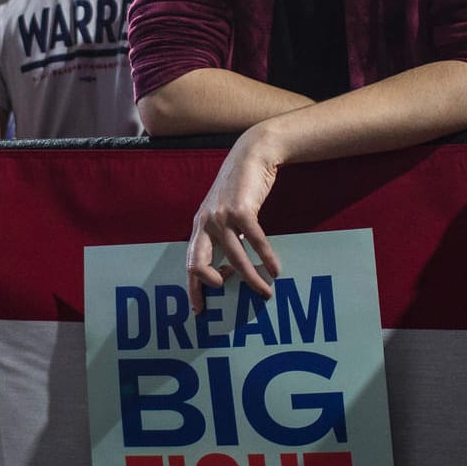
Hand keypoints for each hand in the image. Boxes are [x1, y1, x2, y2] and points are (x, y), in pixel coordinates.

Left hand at [186, 123, 286, 312]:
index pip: (190, 263)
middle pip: (198, 263)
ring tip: (266, 291)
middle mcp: (205, 223)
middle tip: (227, 300)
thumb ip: (222, 236)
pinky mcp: (241, 210)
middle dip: (210, 286)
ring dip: (251, 279)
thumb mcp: (223, 213)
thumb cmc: (240, 188)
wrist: (251, 156)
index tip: (199, 309)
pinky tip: (276, 269)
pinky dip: (266, 258)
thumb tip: (231, 267)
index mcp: (199, 227)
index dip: (193, 289)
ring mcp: (222, 217)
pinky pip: (254, 242)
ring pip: (235, 259)